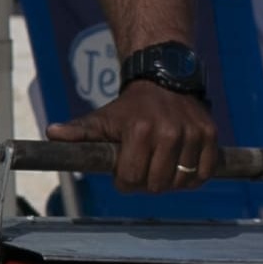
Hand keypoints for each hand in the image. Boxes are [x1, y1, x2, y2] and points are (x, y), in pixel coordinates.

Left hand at [47, 79, 217, 195]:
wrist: (165, 79)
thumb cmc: (129, 107)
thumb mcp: (102, 118)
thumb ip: (78, 132)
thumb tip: (52, 133)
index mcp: (139, 130)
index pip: (131, 179)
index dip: (125, 181)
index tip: (124, 172)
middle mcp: (168, 132)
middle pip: (156, 184)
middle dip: (146, 183)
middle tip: (143, 169)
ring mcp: (192, 133)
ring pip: (182, 182)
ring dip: (170, 182)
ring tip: (160, 167)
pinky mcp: (210, 135)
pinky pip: (205, 173)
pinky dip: (194, 177)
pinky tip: (181, 167)